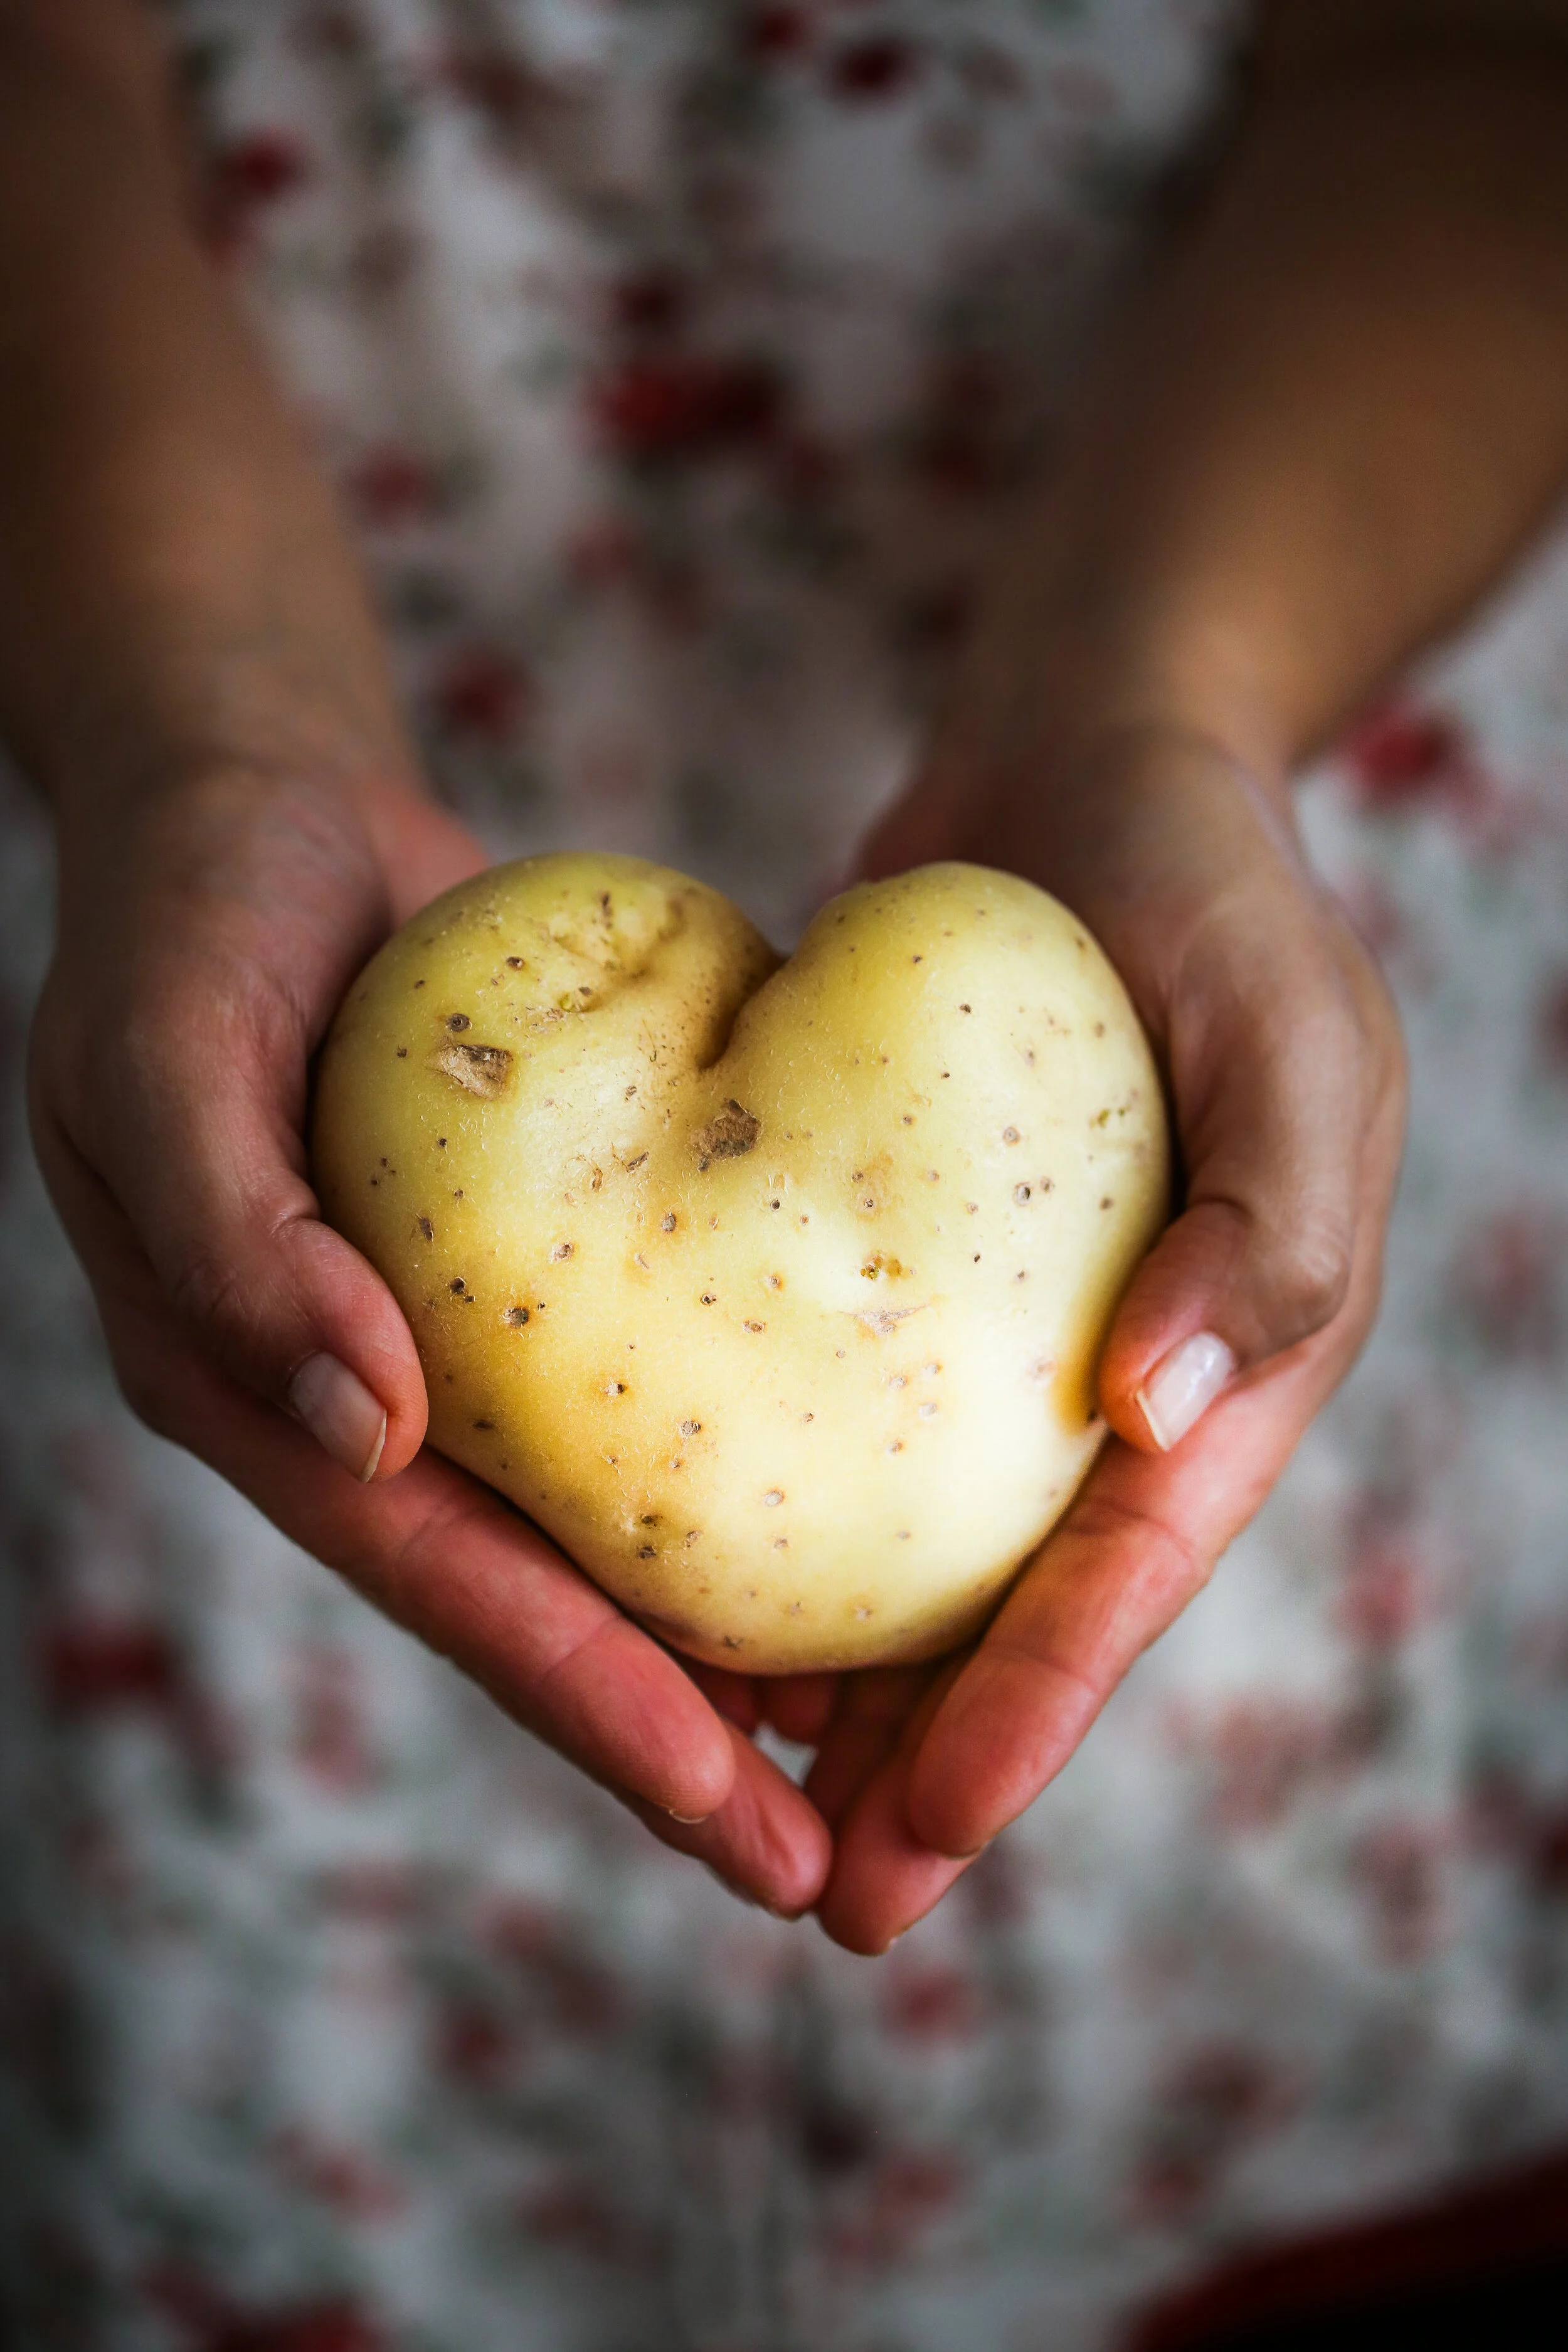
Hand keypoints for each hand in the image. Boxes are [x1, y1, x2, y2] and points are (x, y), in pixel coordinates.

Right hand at [29, 756, 831, 1916]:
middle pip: (530, 1603)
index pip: (440, 1582)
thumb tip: (363, 1431)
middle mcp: (358, 1404)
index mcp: (258, 1391)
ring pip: (597, 1531)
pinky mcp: (530, 1277)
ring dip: (718, 1644)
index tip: (731, 1809)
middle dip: (671, 1738)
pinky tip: (845, 1529)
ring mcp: (444, 1351)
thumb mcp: (168, 1055)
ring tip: (869, 1750)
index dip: (584, 1699)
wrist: (262, 809)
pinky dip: (730, 1482)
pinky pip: (638, 1402)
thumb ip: (237, 1245)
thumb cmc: (196, 918)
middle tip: (823, 1859)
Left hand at [798, 715, 1404, 1952]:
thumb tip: (1159, 1426)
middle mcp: (1113, 1369)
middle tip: (824, 1900)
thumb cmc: (1216, 884)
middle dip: (933, 1760)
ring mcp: (999, 1325)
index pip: (1128, 1571)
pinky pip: (828, 1413)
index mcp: (1237, 1356)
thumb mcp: (1293, 1033)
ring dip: (842, 1675)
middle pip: (1019, 1603)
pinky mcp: (890, 1260)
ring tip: (735, 1790)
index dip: (1036, 1713)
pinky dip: (771, 1512)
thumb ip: (1271, 1233)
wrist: (1095, 754)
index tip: (927, 1838)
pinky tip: (680, 1587)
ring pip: (916, 1543)